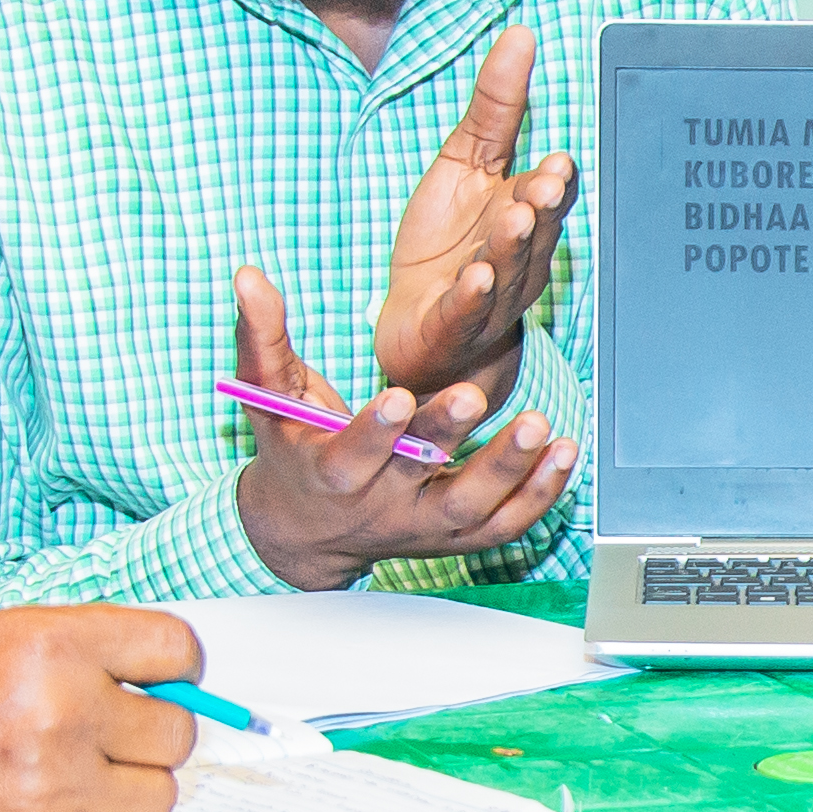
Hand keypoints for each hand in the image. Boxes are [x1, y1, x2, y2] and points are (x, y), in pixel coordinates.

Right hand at [0, 605, 201, 811]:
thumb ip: (62, 653)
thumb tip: (145, 677)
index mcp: (46, 642)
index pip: (177, 649)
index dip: (175, 665)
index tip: (161, 676)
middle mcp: (62, 713)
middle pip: (178, 732)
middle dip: (152, 730)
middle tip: (109, 728)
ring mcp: (54, 789)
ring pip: (158, 795)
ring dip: (126, 784)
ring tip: (68, 770)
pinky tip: (38, 807)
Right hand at [227, 267, 579, 590]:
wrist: (307, 531)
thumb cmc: (292, 450)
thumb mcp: (267, 397)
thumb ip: (262, 336)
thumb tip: (247, 275)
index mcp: (333, 471)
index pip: (352, 455)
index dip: (375, 430)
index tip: (398, 395)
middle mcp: (381, 504)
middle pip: (419, 478)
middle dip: (449, 437)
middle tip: (477, 396)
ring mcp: (423, 524)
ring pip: (471, 509)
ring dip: (510, 470)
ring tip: (543, 427)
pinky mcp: (457, 536)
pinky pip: (504, 525)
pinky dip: (539, 495)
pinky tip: (566, 454)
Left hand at [375, 25, 579, 415]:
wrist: (420, 329)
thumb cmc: (450, 242)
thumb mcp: (466, 161)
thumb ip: (496, 105)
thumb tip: (521, 35)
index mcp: (524, 212)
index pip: (549, 192)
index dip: (554, 180)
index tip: (556, 161)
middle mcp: (518, 256)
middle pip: (536, 231)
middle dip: (542, 209)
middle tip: (544, 185)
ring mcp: (490, 296)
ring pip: (508, 269)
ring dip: (512, 246)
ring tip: (512, 218)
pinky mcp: (452, 327)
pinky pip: (468, 313)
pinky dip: (473, 297)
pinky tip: (476, 278)